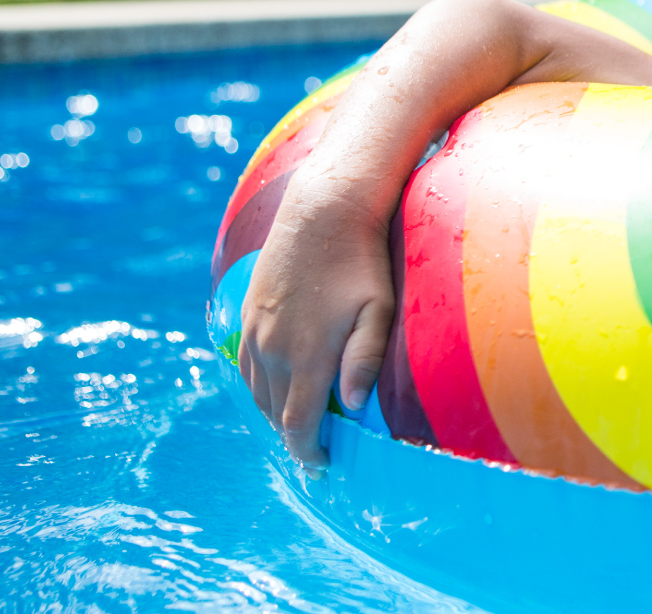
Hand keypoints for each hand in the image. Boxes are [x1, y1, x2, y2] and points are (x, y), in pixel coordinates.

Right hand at [237, 179, 395, 470]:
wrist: (323, 213)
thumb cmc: (362, 264)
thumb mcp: (377, 312)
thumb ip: (364, 361)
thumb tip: (350, 407)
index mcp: (305, 356)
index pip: (298, 424)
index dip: (307, 452)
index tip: (320, 468)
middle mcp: (272, 350)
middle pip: (275, 413)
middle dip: (293, 437)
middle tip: (314, 451)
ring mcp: (255, 332)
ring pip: (256, 392)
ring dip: (274, 414)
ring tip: (297, 426)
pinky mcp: (247, 315)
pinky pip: (245, 366)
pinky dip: (259, 387)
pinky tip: (276, 388)